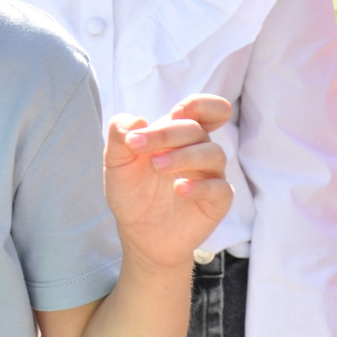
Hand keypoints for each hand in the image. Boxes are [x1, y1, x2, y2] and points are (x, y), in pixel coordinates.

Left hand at [103, 93, 231, 265]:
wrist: (137, 232)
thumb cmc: (131, 191)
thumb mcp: (116, 162)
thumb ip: (119, 135)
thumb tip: (137, 120)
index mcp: (177, 135)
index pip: (203, 109)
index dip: (199, 104)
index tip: (177, 111)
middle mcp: (197, 151)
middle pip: (196, 130)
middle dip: (166, 134)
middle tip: (137, 145)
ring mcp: (210, 175)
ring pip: (213, 154)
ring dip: (184, 156)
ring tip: (156, 166)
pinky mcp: (217, 201)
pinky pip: (220, 188)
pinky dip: (200, 186)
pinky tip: (179, 189)